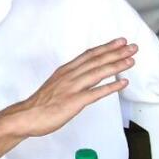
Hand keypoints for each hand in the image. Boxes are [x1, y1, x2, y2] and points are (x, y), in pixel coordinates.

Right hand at [10, 39, 134, 137]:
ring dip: (116, 65)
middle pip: (96, 60)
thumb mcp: (56, 85)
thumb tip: (85, 78)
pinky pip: (96, 92)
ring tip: (131, 60)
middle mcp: (69, 76)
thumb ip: (71, 80)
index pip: (88, 55)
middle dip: (115, 52)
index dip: (105, 48)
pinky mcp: (74, 101)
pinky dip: (111, 86)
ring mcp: (72, 88)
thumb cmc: (40, 104)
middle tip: (132, 46)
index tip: (119, 42)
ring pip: (97, 72)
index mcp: (65, 71)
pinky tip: (123, 83)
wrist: (26, 116)